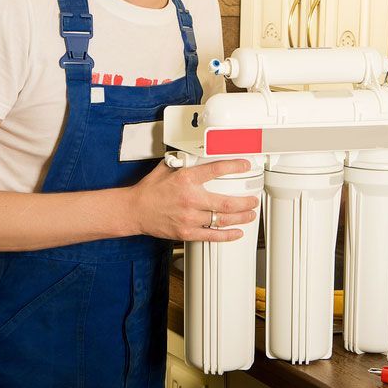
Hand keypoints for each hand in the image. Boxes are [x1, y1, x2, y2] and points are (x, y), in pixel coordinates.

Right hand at [128, 159, 258, 242]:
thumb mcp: (166, 168)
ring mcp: (189, 218)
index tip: (245, 165)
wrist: (135, 210)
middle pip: (226, 202)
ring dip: (240, 218)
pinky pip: (211, 235)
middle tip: (253, 200)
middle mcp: (190, 199)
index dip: (235, 166)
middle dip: (245, 202)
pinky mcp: (186, 232)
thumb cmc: (149, 190)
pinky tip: (237, 232)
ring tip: (250, 214)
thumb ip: (182, 161)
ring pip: (222, 219)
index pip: (216, 170)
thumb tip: (194, 152)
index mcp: (186, 179)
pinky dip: (227, 235)